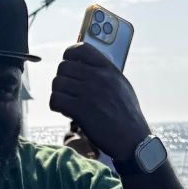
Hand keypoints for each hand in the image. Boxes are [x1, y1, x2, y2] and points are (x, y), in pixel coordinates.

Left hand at [50, 44, 149, 160]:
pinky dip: (56, 105)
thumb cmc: (127, 115)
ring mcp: (89, 93)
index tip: (68, 63)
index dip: (69, 55)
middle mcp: (98, 78)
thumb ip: (105, 74)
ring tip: (67, 102)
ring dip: (58, 93)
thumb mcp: (122, 86)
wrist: (132, 139)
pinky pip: (55, 99)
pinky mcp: (80, 110)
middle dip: (62, 79)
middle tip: (68, 91)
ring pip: (57, 83)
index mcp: (109, 69)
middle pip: (63, 67)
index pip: (81, 49)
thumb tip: (85, 67)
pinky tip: (65, 111)